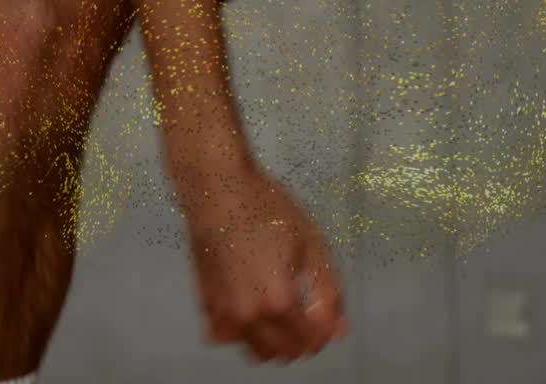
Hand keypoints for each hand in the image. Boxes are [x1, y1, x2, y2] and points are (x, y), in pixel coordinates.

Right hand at [173, 162, 347, 363]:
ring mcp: (223, 314)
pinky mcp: (206, 306)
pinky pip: (229, 337)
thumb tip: (339, 329)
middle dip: (304, 340)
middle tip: (310, 313)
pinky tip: (254, 305)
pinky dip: (245, 332)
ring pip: (257, 352)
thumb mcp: (312, 245)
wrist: (217, 191)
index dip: (326, 331)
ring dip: (276, 341)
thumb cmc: (264, 209)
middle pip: (285, 353)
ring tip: (285, 311)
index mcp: (278, 302)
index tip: (329, 316)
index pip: (311, 341)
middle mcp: (247, 316)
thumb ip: (329, 293)